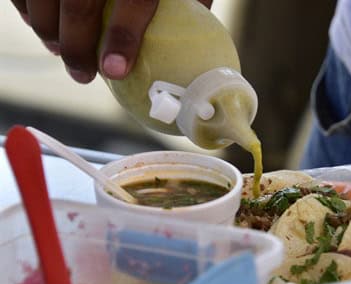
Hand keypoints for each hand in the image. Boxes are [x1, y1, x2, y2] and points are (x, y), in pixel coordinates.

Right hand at [11, 0, 213, 83]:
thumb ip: (188, 2)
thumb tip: (189, 52)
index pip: (135, 0)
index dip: (122, 38)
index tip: (114, 71)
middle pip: (79, 3)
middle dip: (76, 47)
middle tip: (83, 75)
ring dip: (47, 29)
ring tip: (60, 52)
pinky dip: (27, 5)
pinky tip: (40, 21)